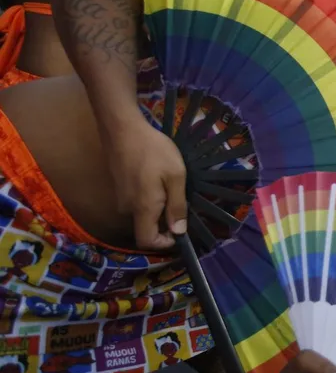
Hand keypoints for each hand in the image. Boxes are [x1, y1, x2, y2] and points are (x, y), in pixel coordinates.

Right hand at [102, 118, 187, 249]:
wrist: (122, 129)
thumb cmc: (153, 151)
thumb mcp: (176, 176)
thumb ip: (177, 206)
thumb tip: (178, 232)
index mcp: (143, 209)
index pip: (146, 242)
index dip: (164, 243)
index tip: (179, 231)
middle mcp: (127, 208)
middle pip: (145, 228)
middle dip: (164, 223)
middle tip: (180, 203)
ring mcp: (120, 198)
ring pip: (141, 214)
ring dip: (158, 208)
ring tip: (170, 186)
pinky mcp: (118, 187)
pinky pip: (136, 202)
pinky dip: (149, 199)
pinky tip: (157, 179)